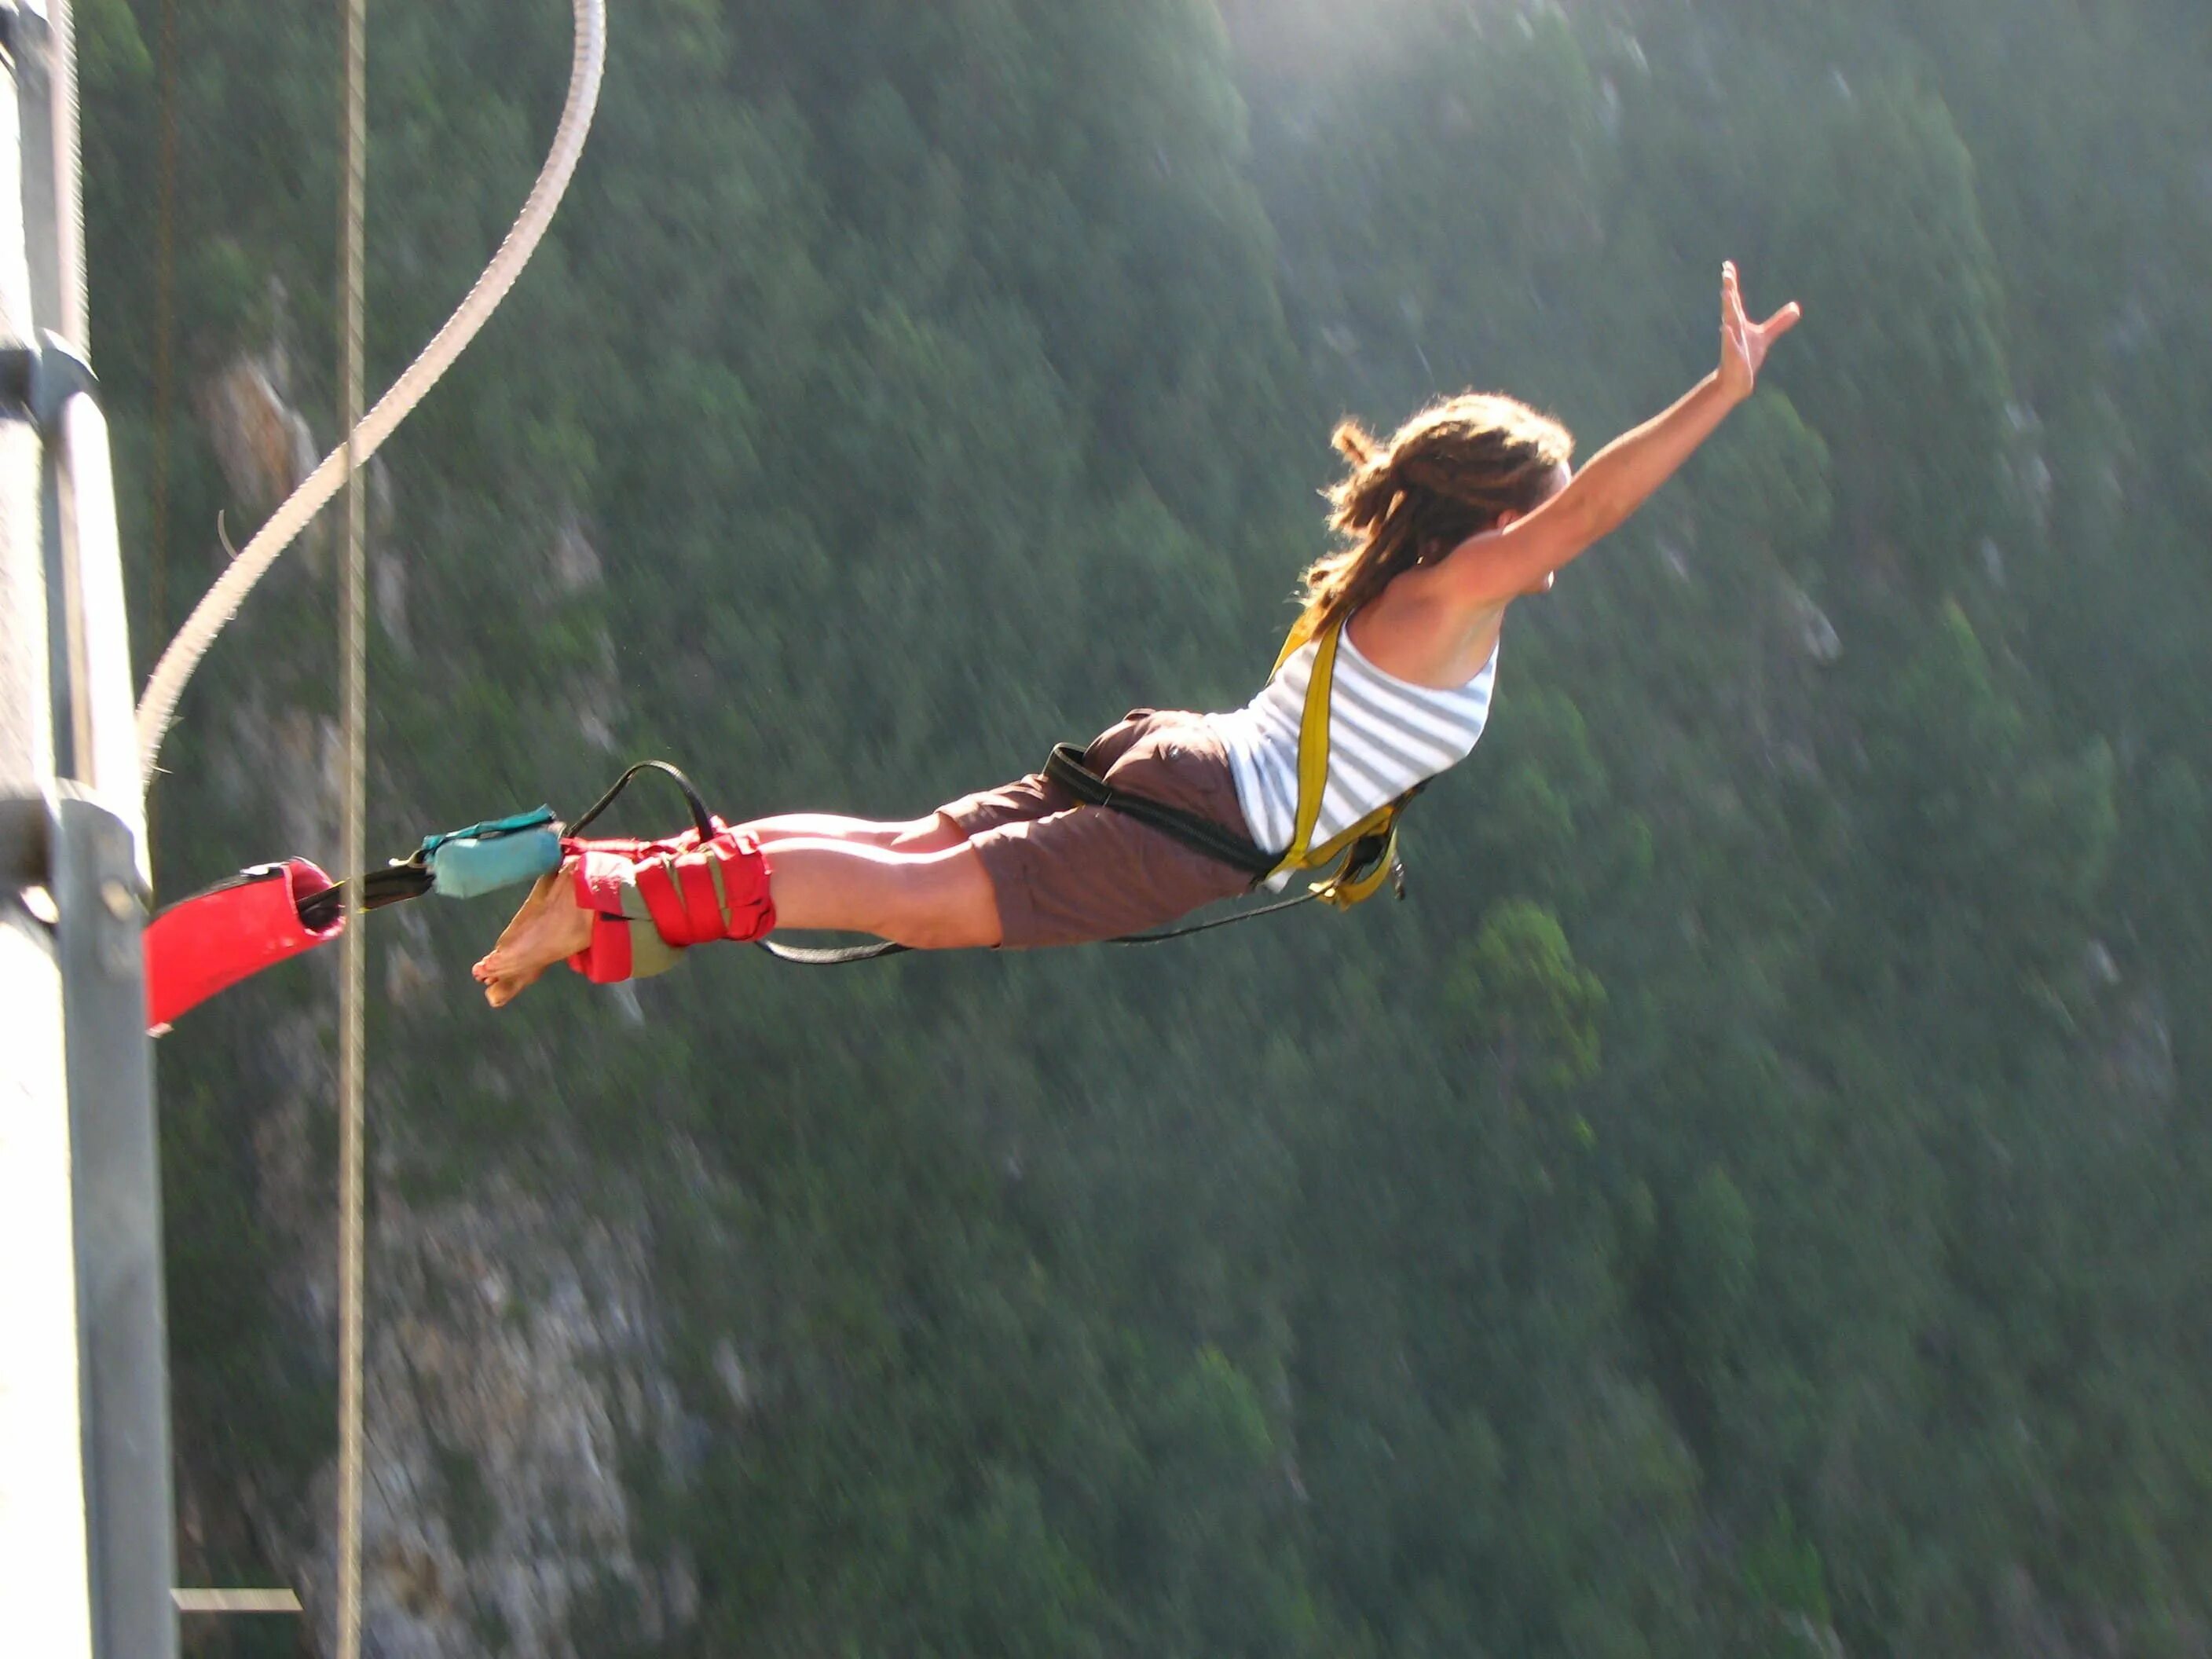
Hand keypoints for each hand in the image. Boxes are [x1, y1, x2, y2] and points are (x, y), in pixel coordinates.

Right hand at [1717, 261, 1799, 402]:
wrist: (1737, 381)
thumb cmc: (1747, 357)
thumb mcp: (1766, 336)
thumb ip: (1779, 322)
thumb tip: (1796, 308)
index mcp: (1738, 321)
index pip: (1734, 298)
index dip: (1731, 282)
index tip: (1727, 266)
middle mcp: (1733, 329)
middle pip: (1731, 305)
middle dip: (1729, 289)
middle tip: (1727, 273)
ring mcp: (1732, 342)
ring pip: (1729, 322)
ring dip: (1728, 308)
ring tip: (1726, 293)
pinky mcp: (1733, 357)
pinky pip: (1730, 345)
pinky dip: (1729, 336)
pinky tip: (1727, 327)